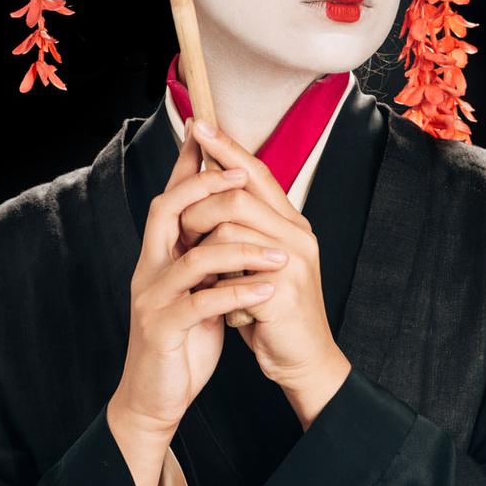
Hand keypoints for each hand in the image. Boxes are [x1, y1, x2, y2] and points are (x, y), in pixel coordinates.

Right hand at [113, 119, 292, 435]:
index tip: (206, 131)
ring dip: (240, 250)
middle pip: (167, 211)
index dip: (187, 165)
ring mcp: (152, 297)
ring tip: (281, 254)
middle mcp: (150, 268)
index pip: (171, 199)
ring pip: (194, 259)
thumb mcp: (198, 291)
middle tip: (241, 176)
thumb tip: (233, 218)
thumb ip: (207, 256)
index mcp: (160, 255)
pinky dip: (237, 295)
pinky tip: (266, 292)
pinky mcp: (162, 328)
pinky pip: (202, 304)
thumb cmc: (183, 340)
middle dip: (205, 189)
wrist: (155, 396)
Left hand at [178, 120, 342, 394]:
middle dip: (198, 205)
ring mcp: (293, 260)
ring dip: (201, 246)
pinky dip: (216, 283)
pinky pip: (232, 268)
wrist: (303, 361)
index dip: (227, 147)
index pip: (256, 173)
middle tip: (181, 228)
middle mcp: (297, 235)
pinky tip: (218, 300)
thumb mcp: (259, 265)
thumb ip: (243, 232)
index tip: (199, 125)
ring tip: (199, 270)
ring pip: (228, 226)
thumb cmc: (274, 313)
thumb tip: (207, 194)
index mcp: (291, 224)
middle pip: (237, 193)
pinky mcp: (282, 290)